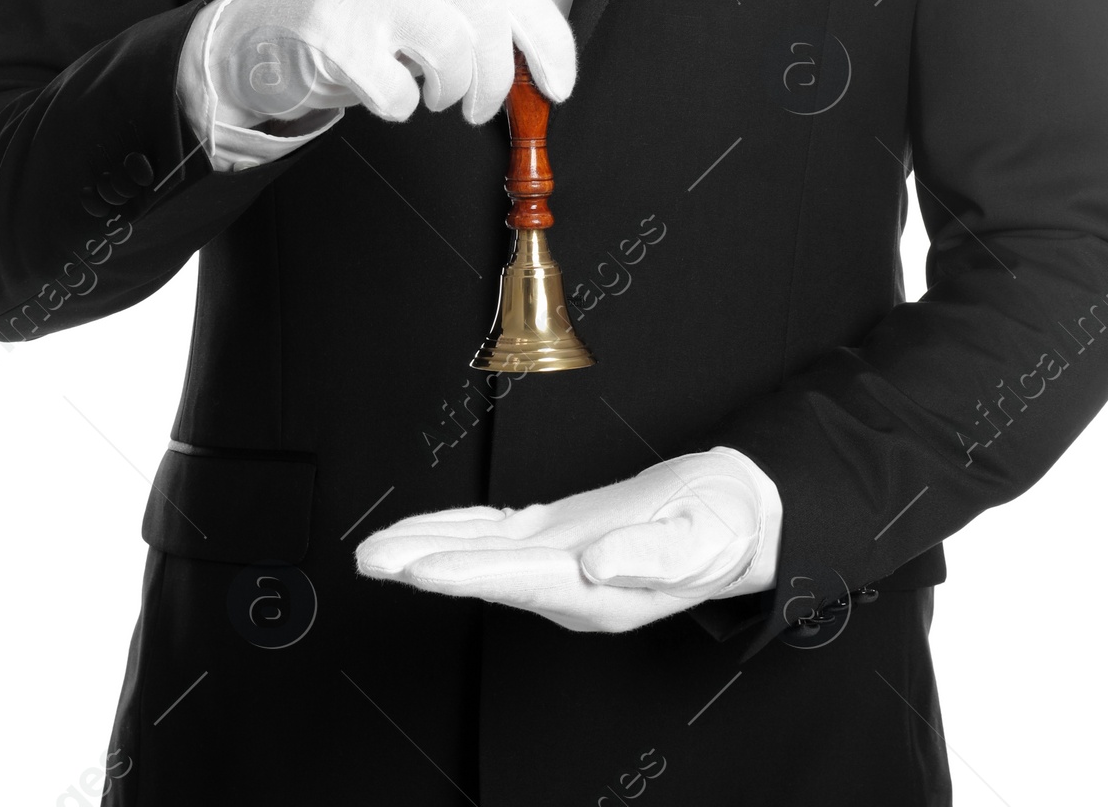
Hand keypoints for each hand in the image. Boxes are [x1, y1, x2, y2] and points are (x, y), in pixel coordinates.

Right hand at [209, 0, 574, 127]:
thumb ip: (467, 16)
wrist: (253, 34)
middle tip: (479, 108)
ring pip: (453, 52)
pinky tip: (380, 93)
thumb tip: (532, 65)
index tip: (559, 84)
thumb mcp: (413, 0)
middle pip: (488, 21)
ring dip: (451, 92)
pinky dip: (397, 107)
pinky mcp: (335, 34)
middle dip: (497, 80)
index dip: (548, 43)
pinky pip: (398, 91)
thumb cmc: (344, 22)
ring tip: (429, 97)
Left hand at [355, 450, 779, 634]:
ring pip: (479, 554)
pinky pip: (494, 535)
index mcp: (599, 590)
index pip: (518, 580)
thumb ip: (652, 555)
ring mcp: (558, 563)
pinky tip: (426, 530)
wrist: (736, 517)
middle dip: (422, 565)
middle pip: (483, 573)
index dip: (465, 572)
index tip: (418, 569)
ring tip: (376, 548)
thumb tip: (598, 566)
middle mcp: (568, 584)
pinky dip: (456, 529)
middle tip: (371, 558)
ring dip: (426, 549)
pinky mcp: (557, 537)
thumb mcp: (704, 539)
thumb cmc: (724, 528)